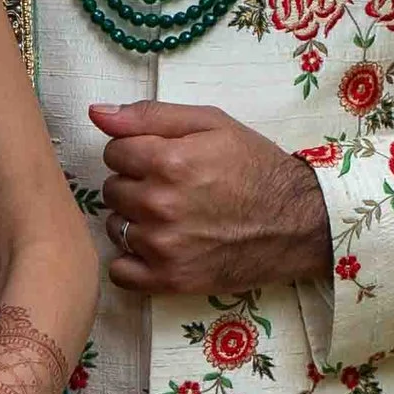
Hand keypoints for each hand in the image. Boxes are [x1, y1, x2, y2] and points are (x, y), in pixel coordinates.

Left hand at [91, 99, 331, 297]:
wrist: (296, 221)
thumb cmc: (255, 166)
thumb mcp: (211, 123)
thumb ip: (150, 116)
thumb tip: (96, 113)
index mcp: (167, 161)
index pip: (114, 152)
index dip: (137, 152)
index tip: (163, 159)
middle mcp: (159, 204)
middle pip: (112, 190)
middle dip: (136, 185)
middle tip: (172, 189)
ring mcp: (162, 246)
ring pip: (116, 227)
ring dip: (135, 221)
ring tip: (172, 217)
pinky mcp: (169, 280)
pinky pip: (120, 272)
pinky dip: (133, 261)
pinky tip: (159, 248)